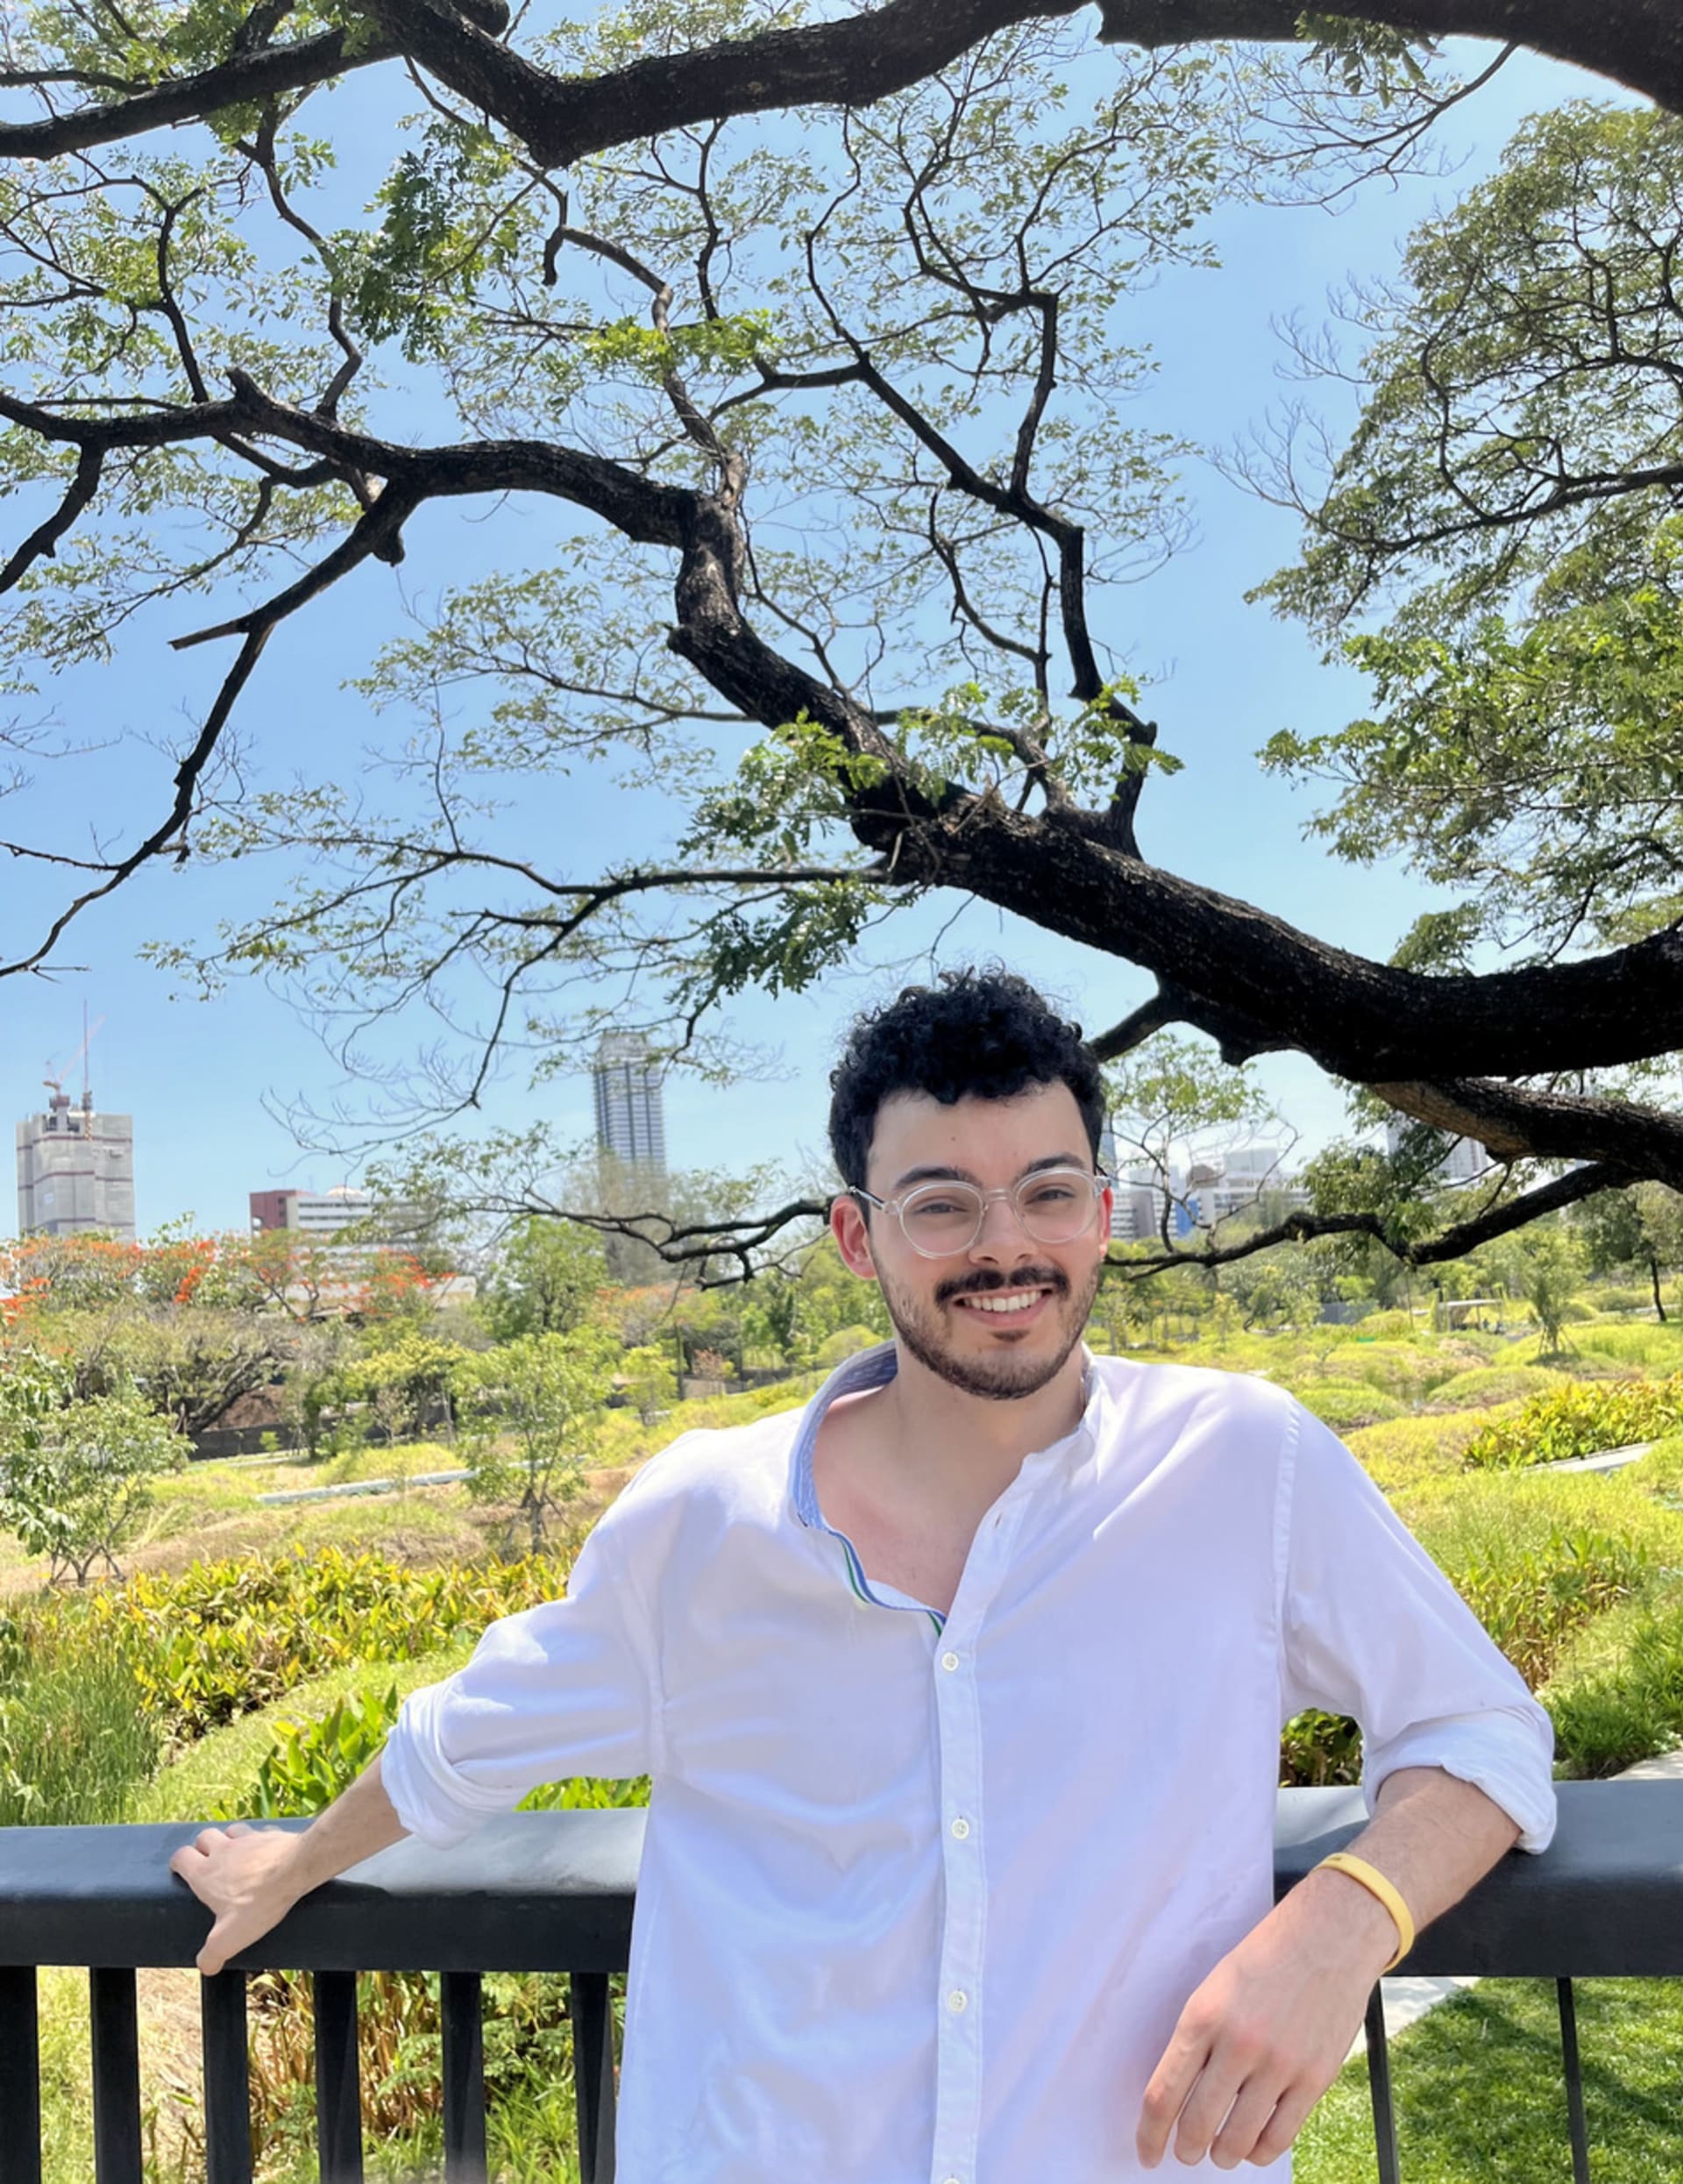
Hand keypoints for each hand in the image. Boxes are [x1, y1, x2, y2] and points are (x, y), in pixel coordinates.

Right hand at [168, 1822, 307, 1976]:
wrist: (297, 1868)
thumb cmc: (260, 1901)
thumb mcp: (230, 1937)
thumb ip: (212, 1953)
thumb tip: (205, 1966)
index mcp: (205, 1872)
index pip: (181, 1856)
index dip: (179, 1863)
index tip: (182, 1872)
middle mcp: (223, 1849)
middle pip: (203, 1837)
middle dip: (202, 1847)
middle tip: (208, 1863)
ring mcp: (247, 1838)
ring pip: (229, 1830)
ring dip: (227, 1839)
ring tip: (234, 1856)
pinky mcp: (270, 1834)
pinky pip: (258, 1831)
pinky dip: (257, 1839)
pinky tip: (264, 1851)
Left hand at [1136, 1868, 1397, 2169]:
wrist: (1328, 1937)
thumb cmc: (1265, 1959)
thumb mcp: (1215, 1988)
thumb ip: (1198, 2040)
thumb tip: (1180, 2096)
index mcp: (1203, 2017)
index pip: (1164, 2094)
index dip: (1150, 2134)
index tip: (1146, 2152)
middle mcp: (1238, 2044)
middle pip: (1198, 2125)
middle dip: (1186, 2149)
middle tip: (1186, 2153)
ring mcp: (1279, 2064)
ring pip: (1239, 2140)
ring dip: (1223, 2156)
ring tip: (1220, 2152)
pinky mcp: (1314, 2078)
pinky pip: (1280, 2137)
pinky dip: (1260, 2152)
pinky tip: (1253, 2148)